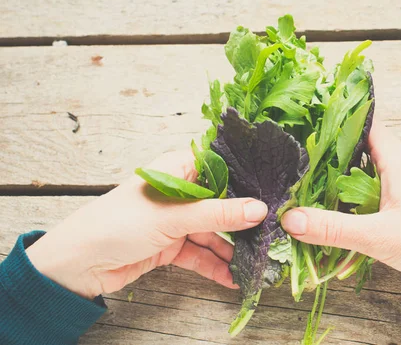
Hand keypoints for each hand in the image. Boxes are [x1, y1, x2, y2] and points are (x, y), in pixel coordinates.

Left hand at [26, 151, 266, 298]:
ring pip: (213, 232)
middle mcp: (180, 192)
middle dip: (244, 222)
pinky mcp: (171, 245)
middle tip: (272, 234)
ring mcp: (175, 220)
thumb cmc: (119, 223)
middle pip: (221, 204)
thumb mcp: (173, 216)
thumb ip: (218, 214)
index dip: (248, 182)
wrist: (78, 264)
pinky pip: (200, 254)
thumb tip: (260, 209)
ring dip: (232, 249)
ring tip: (256, 262)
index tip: (276, 194)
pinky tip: (233, 277)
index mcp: (178, 169)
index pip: (222, 170)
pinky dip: (215, 266)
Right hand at [282, 122, 400, 325]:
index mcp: (396, 157)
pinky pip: (374, 193)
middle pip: (357, 148)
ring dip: (341, 183)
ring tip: (308, 190)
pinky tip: (339, 221)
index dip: (332, 119)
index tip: (301, 123)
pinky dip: (355, 202)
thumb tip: (289, 219)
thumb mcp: (378, 236)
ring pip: (365, 173)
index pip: (361, 122)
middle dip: (328, 156)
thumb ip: (332, 228)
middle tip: (294, 162)